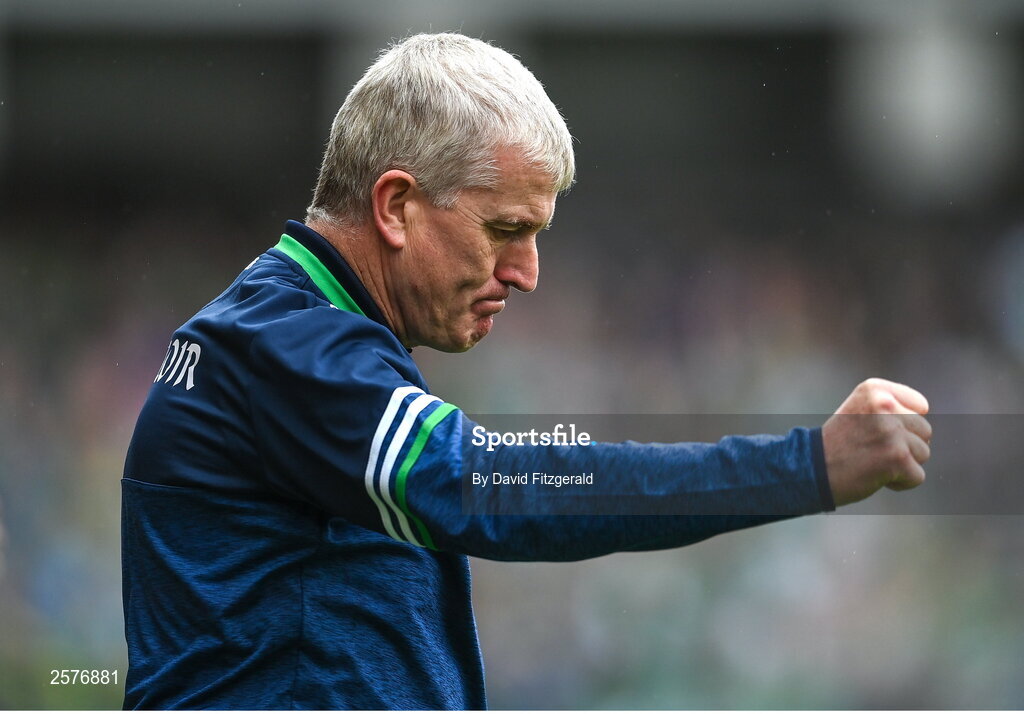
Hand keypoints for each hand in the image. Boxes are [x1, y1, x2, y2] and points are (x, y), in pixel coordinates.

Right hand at [822, 378, 931, 506]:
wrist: (810, 470)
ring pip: (923, 453)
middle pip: (924, 431)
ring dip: (902, 464)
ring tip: (872, 462)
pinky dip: (900, 483)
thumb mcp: (860, 411)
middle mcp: (885, 405)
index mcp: (875, 389)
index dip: (903, 425)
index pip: (919, 406)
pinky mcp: (897, 457)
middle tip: (872, 451)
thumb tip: (924, 412)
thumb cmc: (837, 445)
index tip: (876, 433)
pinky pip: (917, 476)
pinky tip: (876, 477)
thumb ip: (891, 407)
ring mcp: (892, 431)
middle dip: (905, 446)